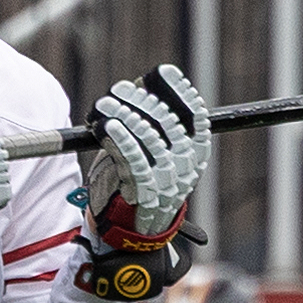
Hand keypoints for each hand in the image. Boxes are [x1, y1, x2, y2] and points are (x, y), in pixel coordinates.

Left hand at [85, 64, 210, 246]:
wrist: (136, 229)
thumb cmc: (143, 181)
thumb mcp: (156, 151)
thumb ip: (153, 124)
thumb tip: (140, 86)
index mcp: (196, 150)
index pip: (193, 112)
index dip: (177, 90)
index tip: (159, 73)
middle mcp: (188, 163)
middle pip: (167, 121)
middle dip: (141, 100)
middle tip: (119, 89)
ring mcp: (169, 177)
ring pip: (150, 137)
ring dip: (125, 115)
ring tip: (105, 104)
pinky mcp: (147, 191)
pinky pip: (135, 159)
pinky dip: (121, 139)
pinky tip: (107, 126)